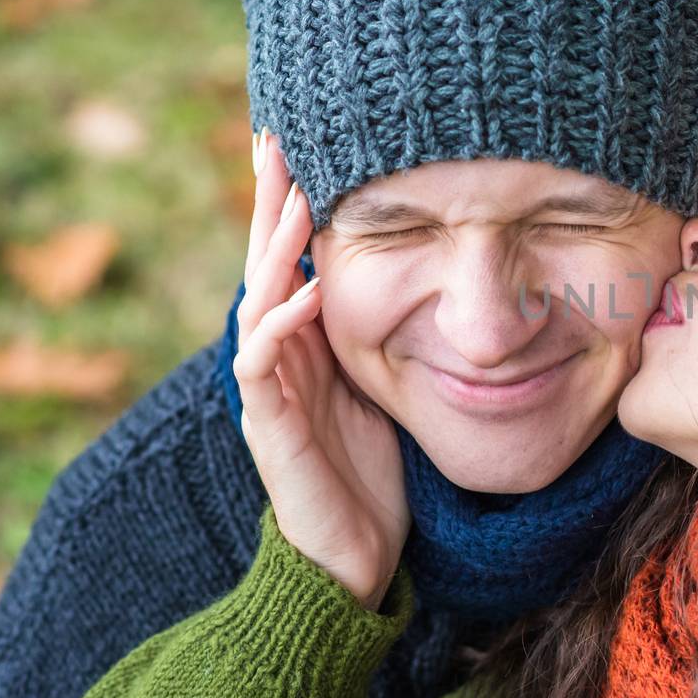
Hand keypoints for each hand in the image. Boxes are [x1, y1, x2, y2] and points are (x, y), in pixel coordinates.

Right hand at [232, 129, 407, 609]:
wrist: (354, 557)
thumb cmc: (374, 472)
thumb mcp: (387, 387)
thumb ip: (388, 336)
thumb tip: (439, 279)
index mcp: (304, 343)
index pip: (292, 257)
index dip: (292, 204)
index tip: (302, 143)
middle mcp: (276, 356)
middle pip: (264, 263)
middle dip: (269, 203)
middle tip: (274, 140)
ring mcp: (267, 389)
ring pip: (258, 301)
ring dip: (275, 249)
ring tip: (297, 199)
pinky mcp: (269, 426)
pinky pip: (262, 364)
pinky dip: (281, 324)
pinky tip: (307, 291)